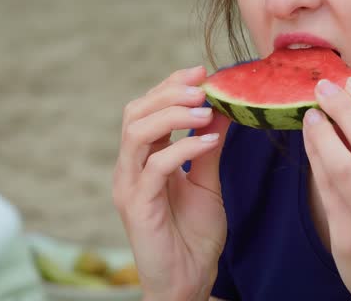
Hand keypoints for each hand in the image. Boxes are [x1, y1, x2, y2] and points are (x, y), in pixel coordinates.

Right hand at [113, 66, 231, 300]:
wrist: (188, 281)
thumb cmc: (193, 234)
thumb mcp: (206, 180)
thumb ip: (208, 146)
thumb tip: (221, 107)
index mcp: (142, 158)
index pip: (146, 108)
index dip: (170, 85)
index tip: (202, 71)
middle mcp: (129, 168)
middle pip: (135, 113)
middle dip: (169, 92)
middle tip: (202, 85)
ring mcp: (129, 186)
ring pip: (137, 132)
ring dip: (172, 113)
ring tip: (205, 108)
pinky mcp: (138, 206)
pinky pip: (155, 167)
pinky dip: (183, 147)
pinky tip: (209, 140)